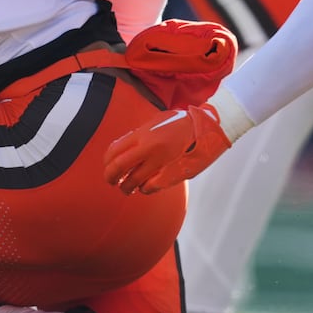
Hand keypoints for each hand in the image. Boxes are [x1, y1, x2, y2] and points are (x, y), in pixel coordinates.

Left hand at [104, 103, 231, 194]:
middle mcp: (148, 148)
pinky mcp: (171, 174)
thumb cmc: (179, 123)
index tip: (107, 167)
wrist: (205, 127)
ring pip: (133, 182)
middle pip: (118, 168)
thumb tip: (121, 148)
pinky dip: (144, 189)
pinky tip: (145, 187)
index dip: (107, 162)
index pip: (113, 151)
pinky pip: (149, 188)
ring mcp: (159, 163)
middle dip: (111, 178)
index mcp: (142, 135)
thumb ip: (138, 135)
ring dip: (126, 187)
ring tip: (127, 188)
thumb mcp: (155, 123)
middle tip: (112, 182)